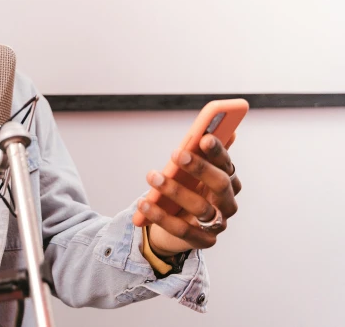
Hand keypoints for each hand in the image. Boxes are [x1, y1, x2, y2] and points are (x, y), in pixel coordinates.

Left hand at [137, 134, 241, 256]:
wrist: (174, 226)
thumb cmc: (184, 190)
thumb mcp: (188, 172)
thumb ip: (198, 154)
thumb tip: (209, 130)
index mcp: (228, 180)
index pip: (227, 163)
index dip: (218, 151)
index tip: (204, 138)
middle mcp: (228, 202)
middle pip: (221, 184)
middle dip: (200, 168)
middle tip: (176, 153)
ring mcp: (218, 224)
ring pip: (201, 207)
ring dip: (175, 190)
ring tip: (152, 176)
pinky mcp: (203, 241)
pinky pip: (183, 230)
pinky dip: (161, 217)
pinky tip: (143, 204)